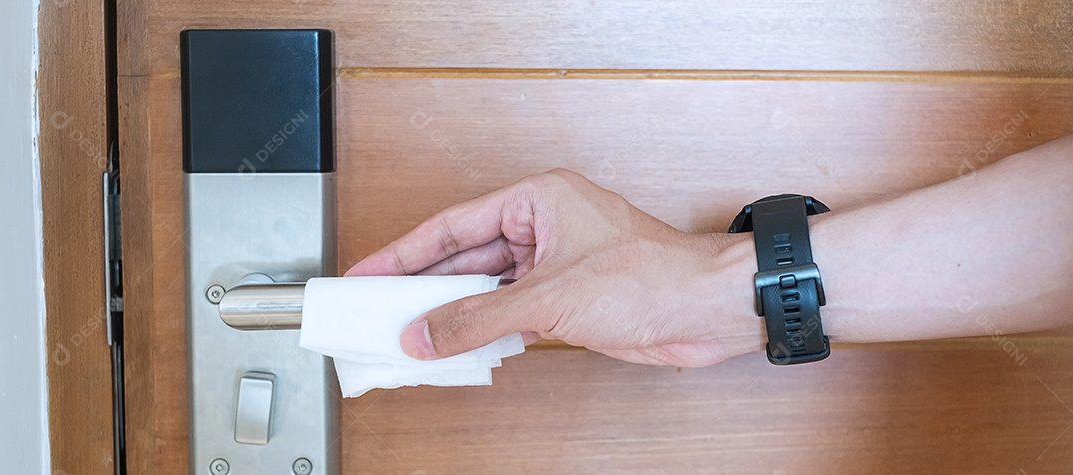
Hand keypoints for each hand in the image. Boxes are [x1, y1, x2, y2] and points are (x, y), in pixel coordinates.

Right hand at [345, 169, 763, 366]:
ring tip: (407, 331)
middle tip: (376, 307)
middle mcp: (542, 227)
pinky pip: (508, 312)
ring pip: (486, 288)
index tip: (367, 271)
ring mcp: (553, 264)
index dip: (404, 251)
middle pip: (464, 257)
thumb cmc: (651, 276)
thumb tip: (426, 332)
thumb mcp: (550, 297)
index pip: (453, 226)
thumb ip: (479, 318)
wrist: (705, 311)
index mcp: (537, 200)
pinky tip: (455, 345)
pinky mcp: (565, 298)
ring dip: (451, 311)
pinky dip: (483, 330)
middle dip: (422, 285)